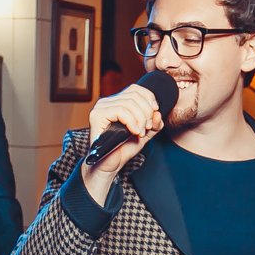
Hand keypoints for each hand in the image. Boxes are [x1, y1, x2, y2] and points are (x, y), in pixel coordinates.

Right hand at [81, 83, 164, 204]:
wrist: (109, 165)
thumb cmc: (123, 149)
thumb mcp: (144, 134)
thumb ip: (153, 123)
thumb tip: (157, 112)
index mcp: (116, 102)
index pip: (135, 89)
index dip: (149, 98)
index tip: (155, 113)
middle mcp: (106, 102)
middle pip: (134, 95)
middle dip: (146, 112)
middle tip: (147, 128)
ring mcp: (100, 107)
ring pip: (129, 103)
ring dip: (140, 119)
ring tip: (140, 132)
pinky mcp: (97, 115)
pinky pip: (120, 110)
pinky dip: (132, 121)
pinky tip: (134, 132)